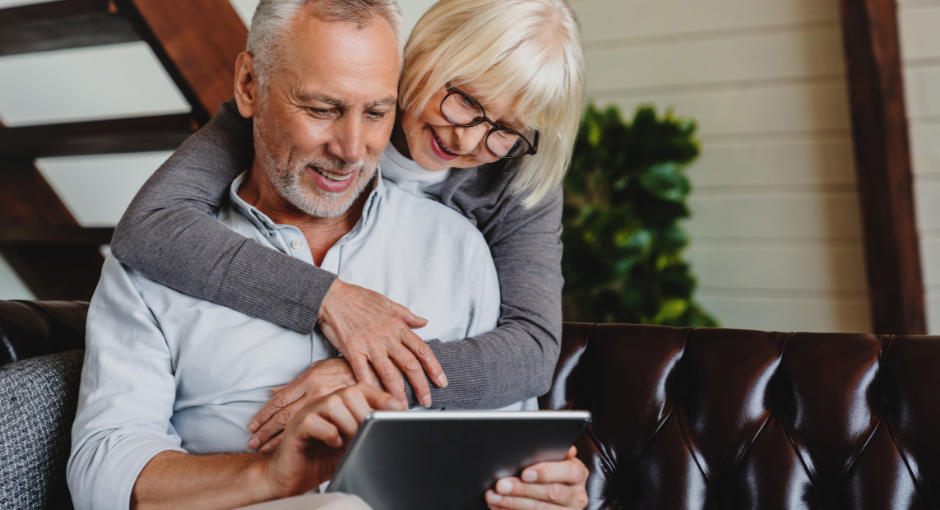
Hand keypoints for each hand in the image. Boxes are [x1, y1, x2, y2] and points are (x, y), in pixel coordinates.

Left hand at [249, 358, 370, 451]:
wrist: (376, 370)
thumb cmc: (348, 370)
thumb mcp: (321, 369)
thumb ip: (298, 382)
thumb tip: (273, 391)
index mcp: (310, 378)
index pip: (280, 399)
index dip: (264, 413)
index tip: (252, 425)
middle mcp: (314, 390)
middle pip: (283, 413)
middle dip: (265, 430)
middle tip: (252, 442)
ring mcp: (326, 402)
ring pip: (294, 422)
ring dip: (276, 437)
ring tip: (262, 449)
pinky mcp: (338, 411)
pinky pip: (316, 428)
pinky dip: (299, 439)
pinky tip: (289, 447)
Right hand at [260, 383, 403, 499]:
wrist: (290, 477)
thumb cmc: (320, 459)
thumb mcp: (351, 445)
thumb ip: (366, 432)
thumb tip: (391, 426)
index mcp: (337, 404)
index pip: (362, 389)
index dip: (382, 397)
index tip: (399, 409)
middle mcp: (322, 404)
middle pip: (350, 393)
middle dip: (365, 414)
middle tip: (367, 432)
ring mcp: (307, 413)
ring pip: (334, 403)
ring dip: (348, 424)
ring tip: (349, 440)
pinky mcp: (295, 428)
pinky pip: (314, 421)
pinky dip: (329, 433)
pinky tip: (333, 444)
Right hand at [318, 278, 446, 406]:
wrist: (332, 296)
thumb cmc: (358, 297)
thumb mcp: (387, 302)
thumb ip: (407, 315)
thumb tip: (424, 322)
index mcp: (397, 326)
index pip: (422, 349)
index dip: (434, 367)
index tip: (441, 382)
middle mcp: (387, 337)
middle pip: (409, 365)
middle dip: (420, 386)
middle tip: (427, 402)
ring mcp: (370, 345)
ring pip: (389, 373)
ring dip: (398, 393)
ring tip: (403, 408)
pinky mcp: (352, 350)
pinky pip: (363, 373)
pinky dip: (370, 387)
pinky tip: (375, 399)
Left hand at [485, 447, 589, 509]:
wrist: (560, 495)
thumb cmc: (553, 471)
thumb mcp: (557, 460)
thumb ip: (553, 453)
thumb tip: (563, 448)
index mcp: (578, 474)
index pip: (569, 472)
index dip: (547, 472)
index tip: (525, 473)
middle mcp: (576, 496)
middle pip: (552, 493)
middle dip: (523, 489)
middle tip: (501, 485)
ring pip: (541, 509)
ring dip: (513, 503)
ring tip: (493, 497)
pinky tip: (498, 506)